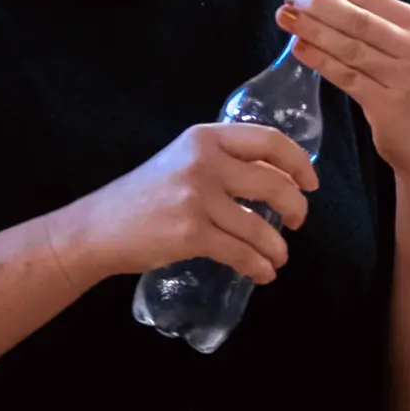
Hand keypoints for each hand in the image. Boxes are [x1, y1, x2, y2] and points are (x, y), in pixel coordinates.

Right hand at [58, 122, 319, 286]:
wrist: (99, 227)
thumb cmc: (145, 195)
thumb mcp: (182, 161)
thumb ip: (222, 161)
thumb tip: (277, 178)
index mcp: (204, 137)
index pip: (268, 140)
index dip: (298, 162)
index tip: (310, 182)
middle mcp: (204, 162)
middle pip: (274, 184)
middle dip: (296, 208)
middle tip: (298, 222)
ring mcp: (197, 198)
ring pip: (261, 227)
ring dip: (278, 248)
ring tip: (278, 257)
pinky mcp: (191, 234)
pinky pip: (242, 253)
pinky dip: (259, 266)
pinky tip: (262, 273)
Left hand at [276, 0, 409, 185]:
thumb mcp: (405, 54)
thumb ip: (376, 28)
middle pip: (359, 18)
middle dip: (318, 3)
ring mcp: (407, 78)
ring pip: (350, 46)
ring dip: (313, 29)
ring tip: (285, 17)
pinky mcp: (390, 106)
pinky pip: (347, 77)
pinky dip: (321, 61)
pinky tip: (299, 49)